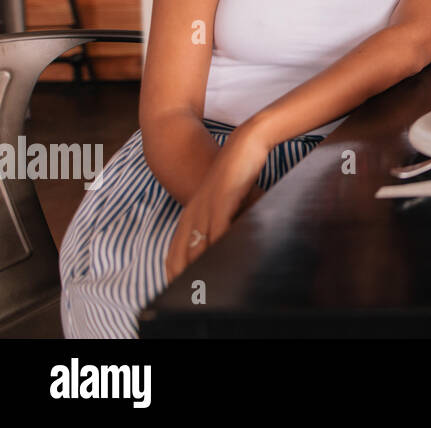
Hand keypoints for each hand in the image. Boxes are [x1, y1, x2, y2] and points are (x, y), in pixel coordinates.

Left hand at [164, 128, 266, 281]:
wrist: (244, 145)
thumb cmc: (239, 175)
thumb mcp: (230, 203)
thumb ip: (228, 223)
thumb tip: (233, 241)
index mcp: (191, 216)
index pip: (174, 254)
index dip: (174, 276)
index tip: (177, 293)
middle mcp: (193, 214)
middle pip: (181, 257)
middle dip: (184, 280)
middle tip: (192, 297)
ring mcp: (205, 209)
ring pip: (197, 249)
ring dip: (201, 270)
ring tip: (208, 288)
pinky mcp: (221, 202)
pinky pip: (217, 232)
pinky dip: (219, 248)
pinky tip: (225, 259)